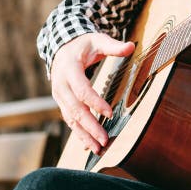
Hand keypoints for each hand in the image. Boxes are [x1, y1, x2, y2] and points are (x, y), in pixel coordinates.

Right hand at [50, 33, 134, 153]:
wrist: (61, 46)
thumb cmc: (83, 44)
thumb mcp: (98, 40)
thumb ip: (114, 45)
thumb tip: (131, 46)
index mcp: (68, 69)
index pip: (81, 90)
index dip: (95, 103)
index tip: (110, 113)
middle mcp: (60, 85)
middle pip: (74, 109)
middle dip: (90, 126)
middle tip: (104, 140)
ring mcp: (59, 95)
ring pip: (70, 118)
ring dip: (83, 135)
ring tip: (98, 148)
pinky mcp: (62, 102)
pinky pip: (69, 120)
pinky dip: (79, 133)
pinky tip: (89, 145)